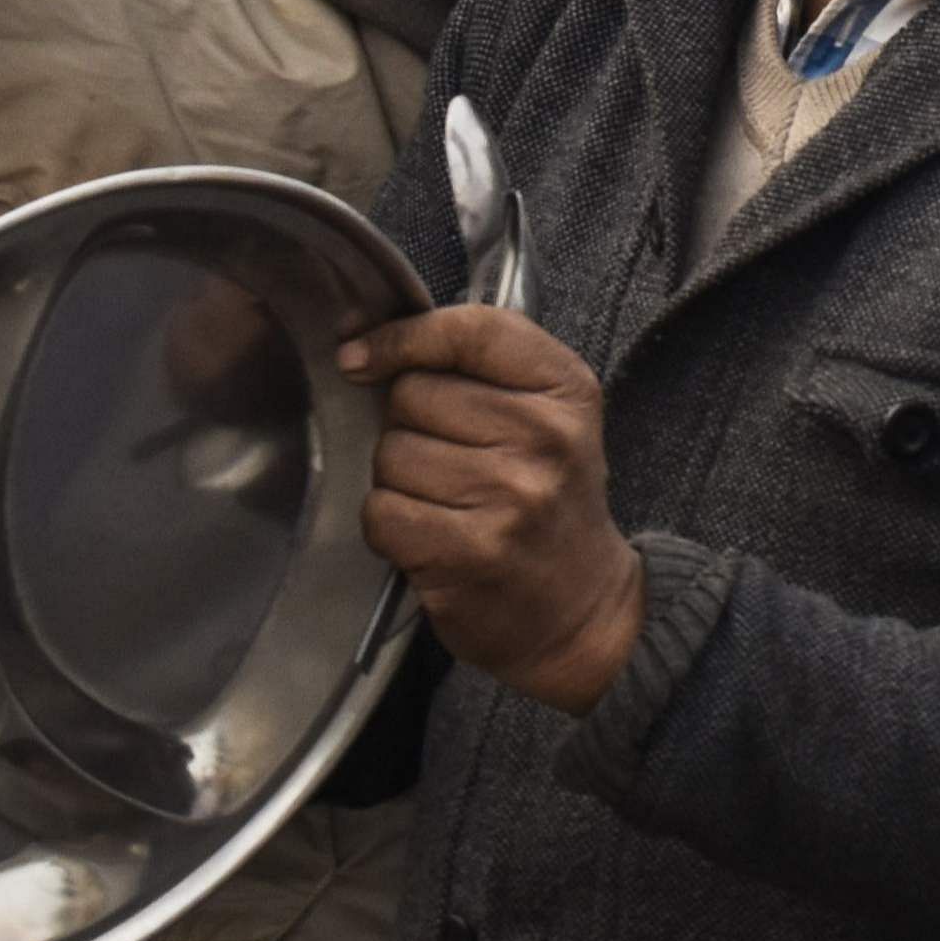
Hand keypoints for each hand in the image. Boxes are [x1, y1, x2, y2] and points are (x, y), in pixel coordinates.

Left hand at [344, 301, 649, 712]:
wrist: (582, 609)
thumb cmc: (549, 503)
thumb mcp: (547, 416)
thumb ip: (475, 369)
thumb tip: (358, 349)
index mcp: (566, 389)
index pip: (469, 331)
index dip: (402, 337)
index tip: (361, 357)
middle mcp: (545, 437)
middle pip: (413, 394)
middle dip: (409, 425)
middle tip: (450, 461)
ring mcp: (510, 496)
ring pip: (391, 454)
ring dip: (399, 480)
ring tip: (445, 502)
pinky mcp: (471, 552)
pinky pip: (382, 512)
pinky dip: (390, 525)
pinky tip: (428, 536)